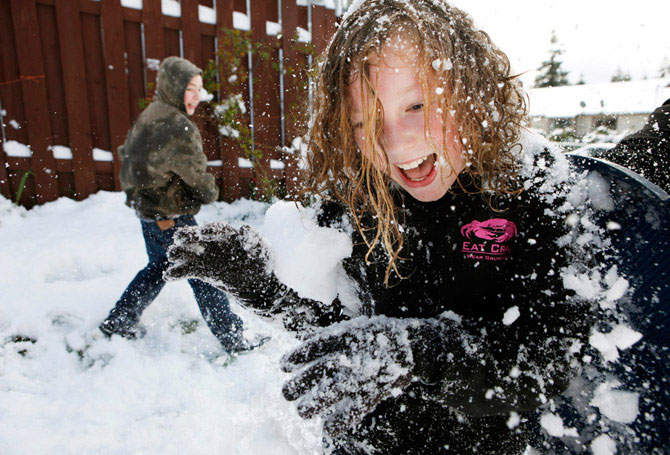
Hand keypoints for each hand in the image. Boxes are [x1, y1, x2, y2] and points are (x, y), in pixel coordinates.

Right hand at [165, 222, 273, 300]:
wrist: (256, 284)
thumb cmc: (260, 263)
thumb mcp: (261, 251)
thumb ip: (252, 240)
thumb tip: (244, 228)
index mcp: (228, 234)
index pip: (217, 229)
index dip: (209, 230)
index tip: (203, 233)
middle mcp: (213, 242)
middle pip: (196, 236)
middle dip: (187, 236)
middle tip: (179, 238)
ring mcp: (205, 256)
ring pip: (186, 251)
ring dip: (178, 252)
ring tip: (173, 255)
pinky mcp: (200, 271)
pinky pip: (185, 270)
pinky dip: (176, 272)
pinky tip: (168, 276)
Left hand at [280, 316, 423, 436]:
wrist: (414, 345)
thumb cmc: (380, 336)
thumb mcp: (354, 327)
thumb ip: (330, 336)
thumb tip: (305, 340)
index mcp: (343, 338)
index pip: (311, 348)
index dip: (295, 357)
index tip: (284, 366)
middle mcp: (348, 357)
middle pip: (314, 374)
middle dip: (296, 386)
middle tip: (286, 394)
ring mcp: (359, 376)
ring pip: (327, 394)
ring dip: (310, 405)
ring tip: (301, 411)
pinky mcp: (371, 393)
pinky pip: (351, 413)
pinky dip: (338, 423)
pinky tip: (328, 428)